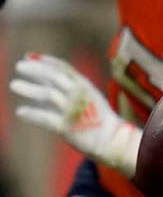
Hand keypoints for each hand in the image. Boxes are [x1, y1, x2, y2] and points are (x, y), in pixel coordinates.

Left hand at [10, 53, 140, 175]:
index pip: (64, 68)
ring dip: (30, 88)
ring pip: (49, 94)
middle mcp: (80, 95)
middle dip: (36, 70)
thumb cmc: (98, 119)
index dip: (46, 61)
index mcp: (85, 86)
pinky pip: (47, 118)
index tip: (29, 56)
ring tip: (14, 85)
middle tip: (18, 66)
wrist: (114, 141)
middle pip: (55, 77)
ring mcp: (74, 111)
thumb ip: (69, 88)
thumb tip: (45, 78)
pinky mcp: (69, 127)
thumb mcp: (88, 97)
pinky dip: (32, 114)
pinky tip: (20, 112)